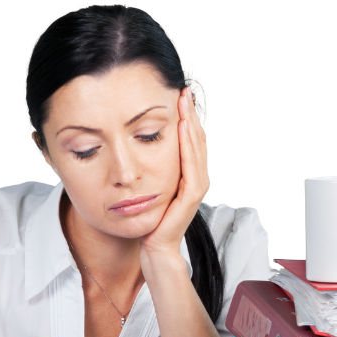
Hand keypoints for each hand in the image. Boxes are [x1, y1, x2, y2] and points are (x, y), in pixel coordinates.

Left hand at [140, 87, 208, 260]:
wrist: (154, 245)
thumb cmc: (151, 218)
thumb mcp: (151, 186)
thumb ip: (153, 168)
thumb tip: (139, 145)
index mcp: (189, 173)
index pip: (190, 139)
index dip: (186, 117)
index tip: (179, 96)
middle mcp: (196, 176)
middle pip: (197, 138)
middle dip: (190, 114)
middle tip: (184, 91)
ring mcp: (196, 185)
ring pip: (197, 147)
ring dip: (191, 123)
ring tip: (185, 103)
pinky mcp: (191, 195)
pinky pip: (192, 165)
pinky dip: (188, 145)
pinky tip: (184, 129)